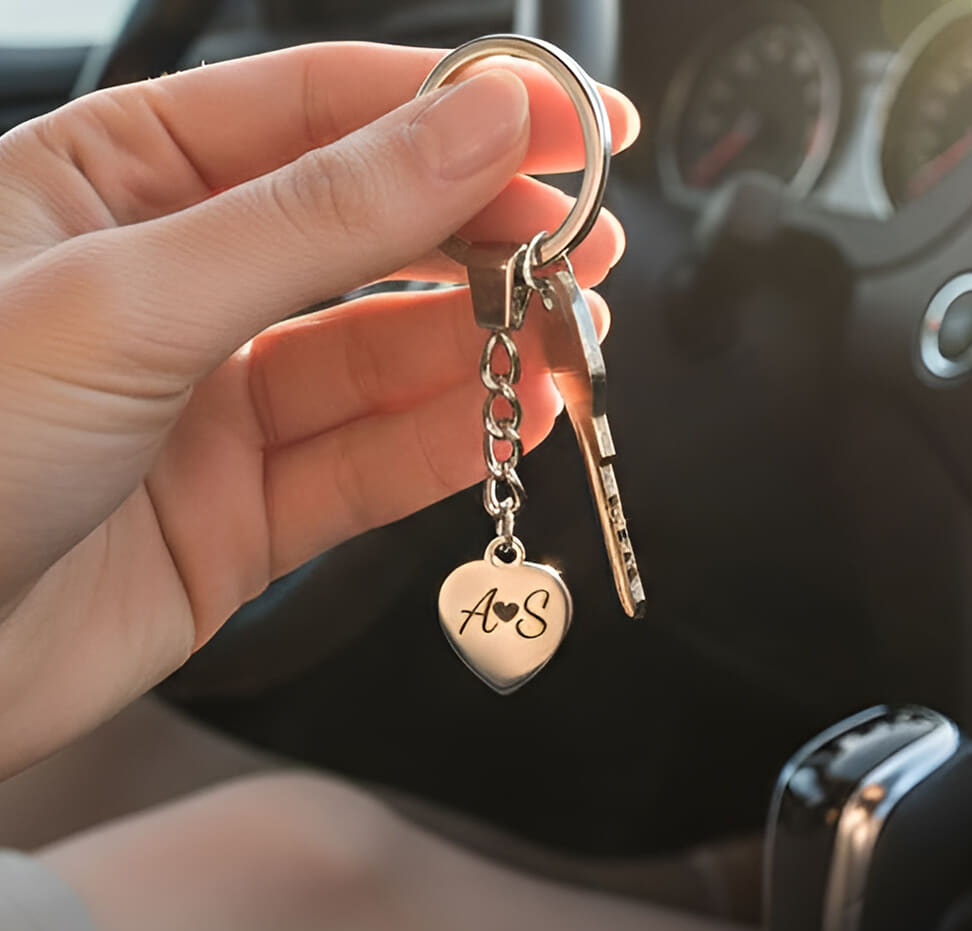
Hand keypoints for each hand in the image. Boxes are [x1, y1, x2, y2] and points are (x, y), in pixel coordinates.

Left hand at [0, 43, 637, 772]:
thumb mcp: (132, 298)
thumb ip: (318, 219)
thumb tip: (471, 130)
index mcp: (119, 184)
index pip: (322, 114)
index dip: (458, 110)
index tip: (570, 124)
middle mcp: (180, 289)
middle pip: (371, 238)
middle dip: (485, 238)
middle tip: (585, 247)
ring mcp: (219, 407)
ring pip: (382, 359)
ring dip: (481, 347)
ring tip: (566, 337)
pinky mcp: (247, 514)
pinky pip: (367, 466)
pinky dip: (445, 443)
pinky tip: (513, 417)